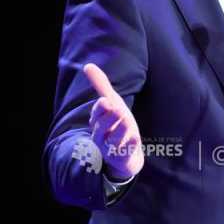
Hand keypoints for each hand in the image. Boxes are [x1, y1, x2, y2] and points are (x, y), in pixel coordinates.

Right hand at [84, 63, 143, 179]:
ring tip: (126, 121)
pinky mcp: (123, 158)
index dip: (101, 109)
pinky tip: (136, 139)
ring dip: (120, 131)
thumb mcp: (112, 103)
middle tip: (118, 109)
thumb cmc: (116, 125)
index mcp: (98, 122)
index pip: (97, 115)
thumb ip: (101, 86)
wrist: (125, 156)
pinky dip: (131, 146)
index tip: (106, 101)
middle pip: (102, 128)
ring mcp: (112, 149)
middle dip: (109, 119)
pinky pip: (126, 153)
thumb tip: (87, 65)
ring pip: (114, 140)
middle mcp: (101, 136)